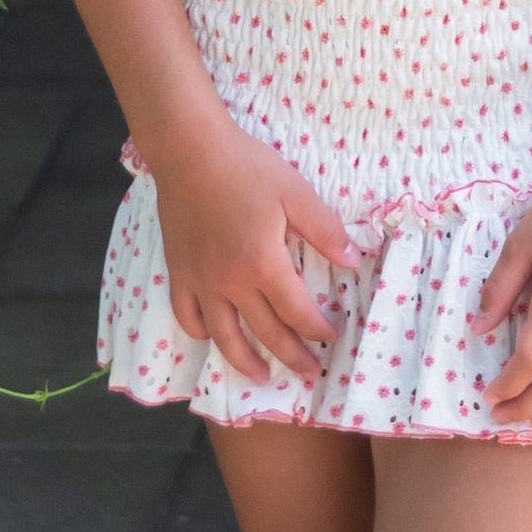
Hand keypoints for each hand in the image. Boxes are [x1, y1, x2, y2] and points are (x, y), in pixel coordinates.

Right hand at [149, 122, 361, 387]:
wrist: (191, 153)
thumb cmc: (248, 168)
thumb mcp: (296, 193)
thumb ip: (324, 230)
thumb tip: (352, 261)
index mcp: (263, 264)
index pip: (297, 312)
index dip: (318, 329)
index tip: (333, 338)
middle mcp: (230, 283)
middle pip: (265, 332)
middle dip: (291, 356)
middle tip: (309, 372)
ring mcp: (200, 282)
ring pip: (223, 337)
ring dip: (245, 362)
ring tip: (261, 377)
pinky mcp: (179, 273)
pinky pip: (188, 317)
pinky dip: (202, 333)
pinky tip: (214, 336)